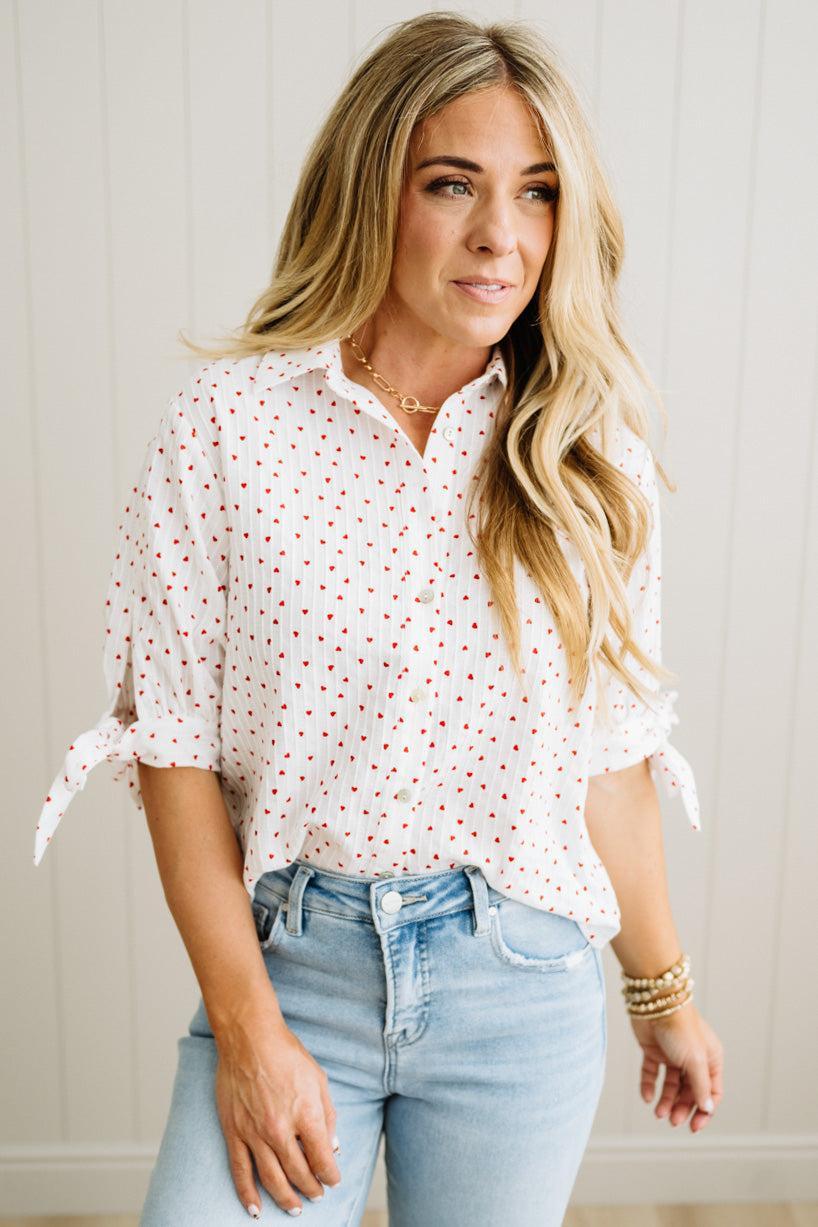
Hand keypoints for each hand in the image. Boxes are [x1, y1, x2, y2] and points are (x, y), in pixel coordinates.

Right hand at [214, 1010, 341, 1216]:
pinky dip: (248, 1194)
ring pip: (272, 1179)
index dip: (330, 1175)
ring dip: (286, 1199)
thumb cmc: (287, 1054)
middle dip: (311, 1188)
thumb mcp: (318, 1079)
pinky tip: (256, 1210)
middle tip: (317, 1195)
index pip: (322, 1160)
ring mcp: (254, 1133)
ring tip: (295, 1209)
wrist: (249, 1038)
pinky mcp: (234, 1132)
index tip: (333, 1179)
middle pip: (299, 1173)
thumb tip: (332, 1146)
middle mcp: (280, 1129)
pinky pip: (240, 1171)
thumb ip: (328, 1114)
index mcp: (306, 1115)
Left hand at [629, 1001, 723, 1132]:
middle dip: (682, 1107)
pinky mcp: (654, 1051)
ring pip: (671, 1085)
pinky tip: (647, 1097)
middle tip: (671, 1121)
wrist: (655, 1002)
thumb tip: (707, 1109)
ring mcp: (673, 1055)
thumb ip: (700, 1086)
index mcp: (711, 1059)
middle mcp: (693, 1058)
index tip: (694, 1127)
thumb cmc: (680, 1027)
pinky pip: (652, 1073)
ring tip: (658, 1113)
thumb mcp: (695, 1060)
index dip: (704, 1111)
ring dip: (666, 1100)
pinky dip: (650, 1086)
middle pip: (690, 1091)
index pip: (711, 1092)